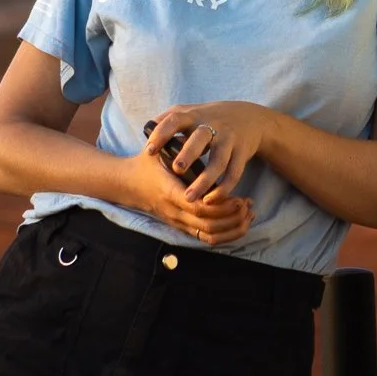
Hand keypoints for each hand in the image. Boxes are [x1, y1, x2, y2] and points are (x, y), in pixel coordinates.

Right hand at [116, 132, 253, 244]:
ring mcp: (177, 221)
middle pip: (207, 224)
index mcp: (169, 191)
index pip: (198, 206)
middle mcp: (174, 211)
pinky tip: (238, 223)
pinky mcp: (181, 226)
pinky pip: (205, 238)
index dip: (221, 204)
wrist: (128, 184)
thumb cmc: (147, 164)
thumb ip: (177, 147)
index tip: (240, 196)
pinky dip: (225, 234)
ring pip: (208, 235)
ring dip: (231, 227)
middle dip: (231, 217)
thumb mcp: (159, 151)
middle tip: (248, 205)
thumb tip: (201, 137)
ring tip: (248, 214)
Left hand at [141, 101, 269, 206]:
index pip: (175, 120)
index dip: (162, 134)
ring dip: (204, 180)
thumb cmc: (211, 118)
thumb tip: (146, 128)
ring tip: (189, 197)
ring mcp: (229, 140)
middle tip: (176, 169)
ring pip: (218, 161)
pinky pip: (233, 173)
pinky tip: (210, 200)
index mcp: (194, 116)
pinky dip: (223, 188)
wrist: (250, 118)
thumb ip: (168, 119)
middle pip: (200, 139)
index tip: (149, 151)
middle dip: (188, 153)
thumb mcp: (191, 112)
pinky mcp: (241, 153)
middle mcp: (213, 126)